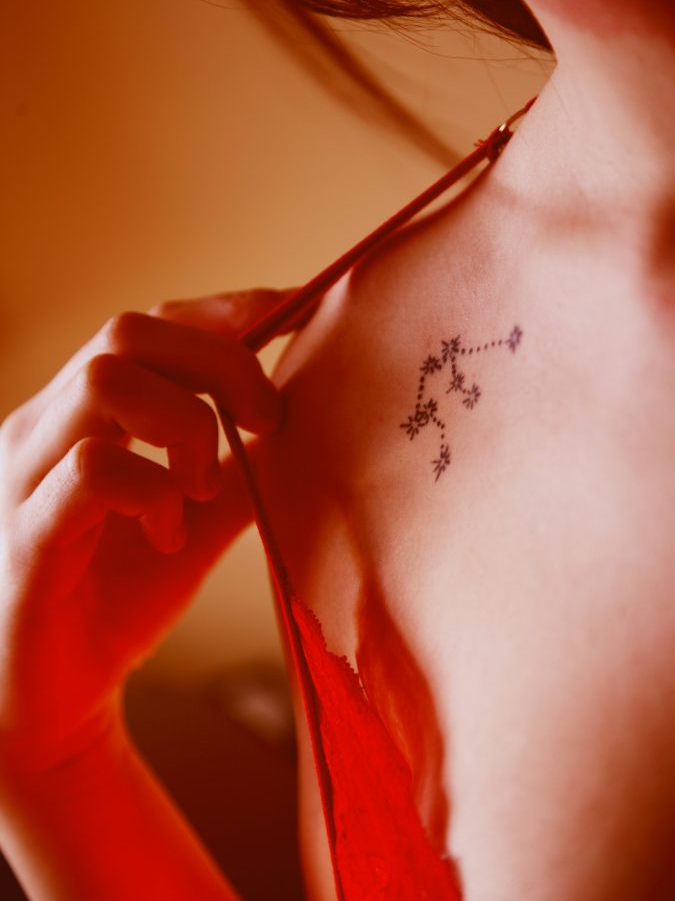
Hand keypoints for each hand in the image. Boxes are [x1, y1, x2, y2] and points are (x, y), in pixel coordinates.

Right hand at [0, 288, 296, 771]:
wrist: (47, 702)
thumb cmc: (116, 599)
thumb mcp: (196, 521)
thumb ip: (240, 471)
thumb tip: (308, 424)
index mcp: (83, 412)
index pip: (151, 323)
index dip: (228, 310)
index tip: (298, 316)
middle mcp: (44, 425)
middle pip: (129, 331)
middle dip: (221, 361)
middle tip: (266, 420)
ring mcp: (26, 475)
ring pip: (106, 381)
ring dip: (185, 425)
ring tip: (204, 486)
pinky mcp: (27, 536)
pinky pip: (91, 470)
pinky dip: (153, 491)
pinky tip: (169, 533)